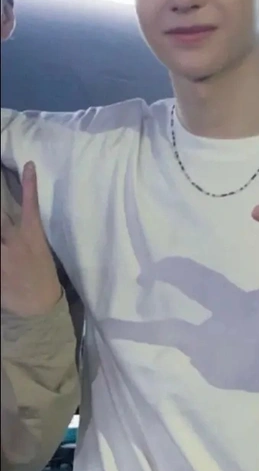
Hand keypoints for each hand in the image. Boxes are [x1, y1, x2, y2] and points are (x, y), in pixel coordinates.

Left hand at [1, 162, 61, 316]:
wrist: (39, 305)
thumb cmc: (42, 276)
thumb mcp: (39, 250)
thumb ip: (23, 234)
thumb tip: (10, 225)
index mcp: (31, 235)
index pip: (30, 203)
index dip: (30, 183)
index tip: (29, 165)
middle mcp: (14, 241)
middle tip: (3, 217)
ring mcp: (2, 256)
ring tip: (5, 244)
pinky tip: (0, 270)